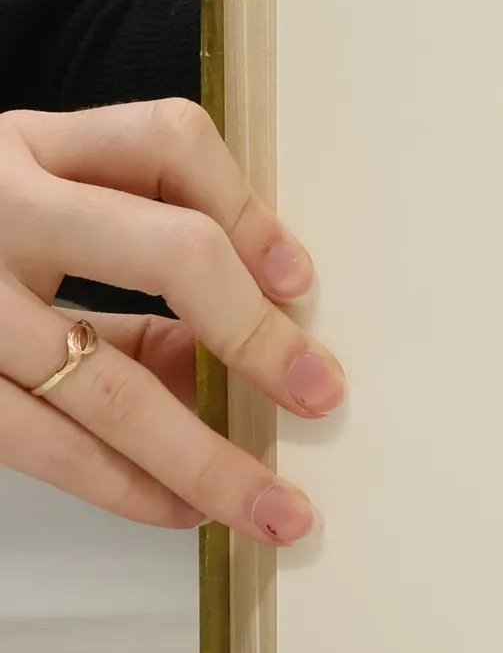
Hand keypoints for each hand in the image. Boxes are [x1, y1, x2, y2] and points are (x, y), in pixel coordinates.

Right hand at [0, 100, 340, 541]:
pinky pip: (40, 443)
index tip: (303, 284)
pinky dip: (122, 485)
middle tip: (321, 395)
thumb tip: (243, 353)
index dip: (249, 212)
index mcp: (31, 146)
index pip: (167, 142)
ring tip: (273, 508)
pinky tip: (179, 509)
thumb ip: (136, 253)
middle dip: (256, 334)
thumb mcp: (40, 209)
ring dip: (203, 457)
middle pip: (166, 252)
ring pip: (106, 381)